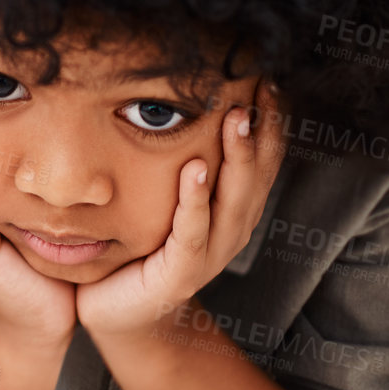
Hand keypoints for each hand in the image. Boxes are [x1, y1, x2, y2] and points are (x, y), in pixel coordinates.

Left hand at [77, 83, 286, 337]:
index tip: (268, 77)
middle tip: (262, 86)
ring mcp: (211, 253)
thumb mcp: (168, 197)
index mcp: (234, 208)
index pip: (263, 157)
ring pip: (232, 199)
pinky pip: (192, 233)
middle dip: (262, 129)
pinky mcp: (182, 274)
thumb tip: (176, 95)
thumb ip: (184, 157)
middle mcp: (232, 228)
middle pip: (257, 173)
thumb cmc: (140, 246)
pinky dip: (195, 201)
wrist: (117, 312)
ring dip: (236, 157)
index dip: (271, 120)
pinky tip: (195, 169)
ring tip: (236, 117)